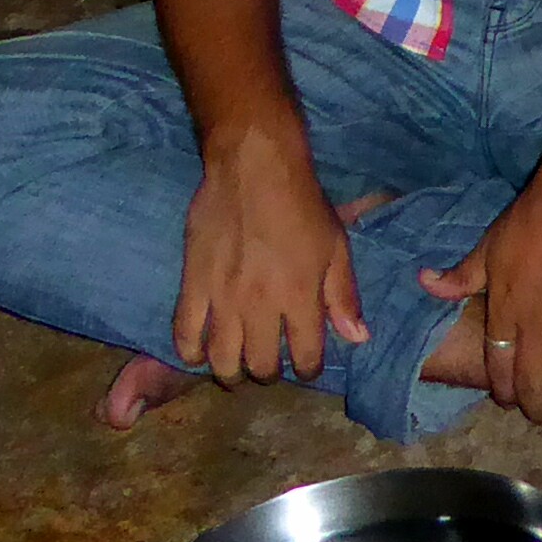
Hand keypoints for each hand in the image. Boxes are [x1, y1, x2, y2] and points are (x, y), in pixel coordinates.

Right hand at [176, 118, 365, 385]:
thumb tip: (357, 339)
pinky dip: (190, 354)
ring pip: (221, 360)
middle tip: (270, 364)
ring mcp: (222, 297)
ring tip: (237, 367)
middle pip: (260, 365)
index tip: (306, 364)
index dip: (308, 368)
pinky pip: (183, 334)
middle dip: (269, 373)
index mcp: (300, 297)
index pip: (305, 357)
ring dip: (231, 373)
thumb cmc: (303, 205)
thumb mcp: (337, 247)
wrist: (254, 168)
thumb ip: (344, 297)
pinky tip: (199, 355)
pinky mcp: (192, 284)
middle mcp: (260, 305)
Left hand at [419, 145, 541, 427]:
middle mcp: (533, 326)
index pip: (498, 364)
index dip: (502, 389)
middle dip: (532, 406)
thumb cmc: (529, 220)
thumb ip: (459, 277)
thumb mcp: (486, 248)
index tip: (506, 402)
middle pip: (529, 379)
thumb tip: (423, 282)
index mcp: (503, 310)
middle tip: (538, 419)